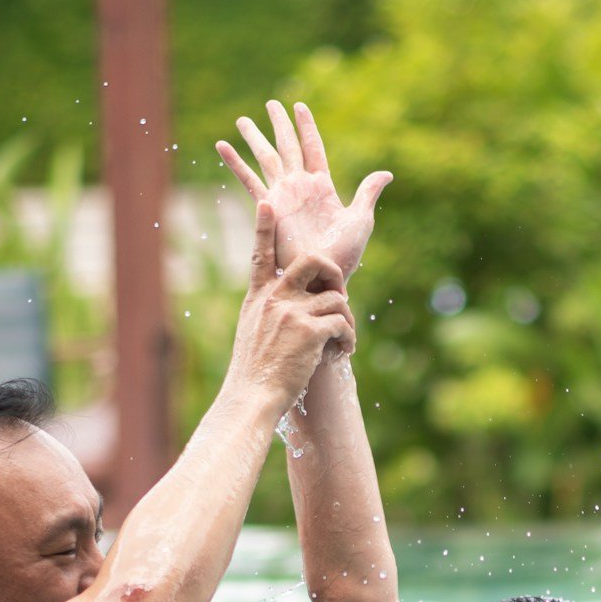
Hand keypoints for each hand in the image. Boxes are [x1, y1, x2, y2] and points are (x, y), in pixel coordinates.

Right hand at [218, 100, 391, 283]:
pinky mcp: (269, 206)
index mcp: (322, 186)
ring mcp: (282, 195)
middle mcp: (300, 187)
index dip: (306, 127)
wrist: (321, 275)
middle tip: (270, 103)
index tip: (299, 106)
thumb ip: (368, 193)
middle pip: (288, 146)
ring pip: (267, 158)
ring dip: (255, 138)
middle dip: (279, 125)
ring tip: (242, 119)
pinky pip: (249, 180)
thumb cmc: (344, 254)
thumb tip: (386, 173)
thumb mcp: (360, 220)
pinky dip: (236, 163)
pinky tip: (222, 145)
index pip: (313, 147)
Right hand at [228, 201, 356, 397]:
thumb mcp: (253, 333)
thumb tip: (293, 309)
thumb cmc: (254, 373)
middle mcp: (274, 298)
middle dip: (334, 272)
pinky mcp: (310, 331)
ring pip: (336, 299)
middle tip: (339, 293)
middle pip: (312, 261)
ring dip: (346, 320)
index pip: (260, 254)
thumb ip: (270, 313)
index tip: (267, 203)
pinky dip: (348, 339)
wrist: (252, 398)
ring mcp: (292, 313)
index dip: (264, 227)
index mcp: (258, 297)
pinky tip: (343, 352)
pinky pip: (342, 323)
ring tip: (343, 342)